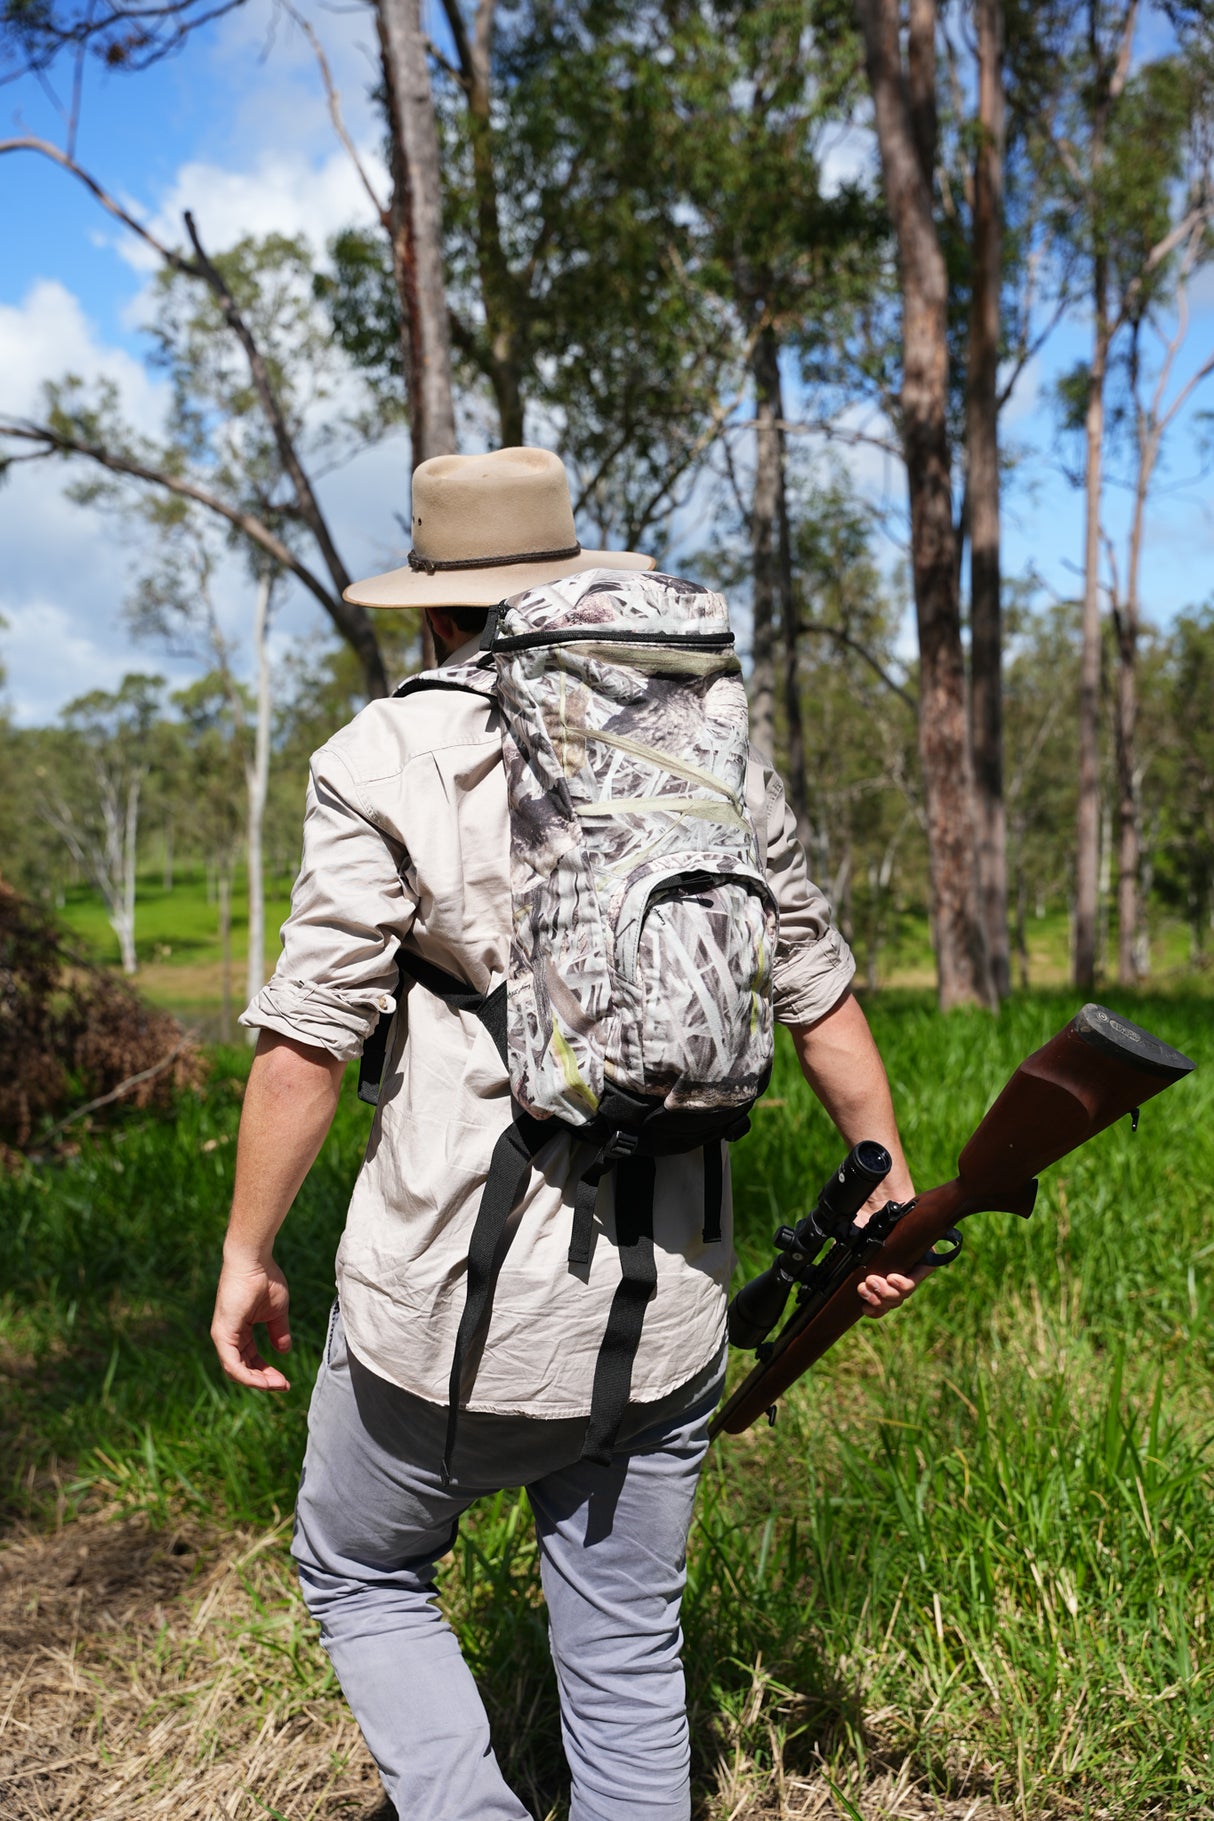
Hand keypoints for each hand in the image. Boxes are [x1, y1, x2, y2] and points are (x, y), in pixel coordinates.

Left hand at [211, 1253, 292, 1390]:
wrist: (255, 1261)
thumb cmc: (265, 1279)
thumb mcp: (276, 1312)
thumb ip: (278, 1332)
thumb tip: (284, 1351)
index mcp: (239, 1330)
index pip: (250, 1360)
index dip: (267, 1372)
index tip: (285, 1380)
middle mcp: (227, 1336)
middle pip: (242, 1369)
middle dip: (264, 1380)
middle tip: (284, 1385)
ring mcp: (223, 1336)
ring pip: (236, 1371)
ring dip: (258, 1382)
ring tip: (278, 1384)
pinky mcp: (222, 1334)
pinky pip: (232, 1364)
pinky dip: (248, 1376)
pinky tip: (265, 1381)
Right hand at [853, 1187, 927, 1318]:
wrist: (879, 1196)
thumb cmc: (865, 1219)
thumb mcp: (850, 1245)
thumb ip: (843, 1263)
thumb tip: (827, 1279)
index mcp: (881, 1276)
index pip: (881, 1304)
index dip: (874, 1310)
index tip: (863, 1308)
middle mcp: (897, 1274)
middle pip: (892, 1302)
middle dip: (877, 1301)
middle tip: (864, 1288)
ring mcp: (912, 1267)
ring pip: (903, 1294)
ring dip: (886, 1293)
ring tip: (872, 1282)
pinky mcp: (925, 1258)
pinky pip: (916, 1279)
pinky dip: (902, 1283)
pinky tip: (892, 1278)